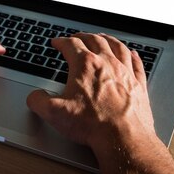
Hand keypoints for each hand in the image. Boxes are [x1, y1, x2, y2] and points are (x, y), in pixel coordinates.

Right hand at [26, 33, 155, 152]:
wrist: (123, 138)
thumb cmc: (92, 124)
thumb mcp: (54, 113)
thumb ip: (38, 101)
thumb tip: (35, 96)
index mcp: (85, 65)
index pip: (71, 45)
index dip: (61, 41)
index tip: (57, 43)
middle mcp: (107, 63)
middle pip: (95, 40)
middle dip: (83, 36)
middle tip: (77, 37)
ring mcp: (125, 72)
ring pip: (117, 46)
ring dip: (107, 39)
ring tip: (102, 38)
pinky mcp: (139, 84)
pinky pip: (137, 63)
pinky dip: (133, 55)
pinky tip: (132, 53)